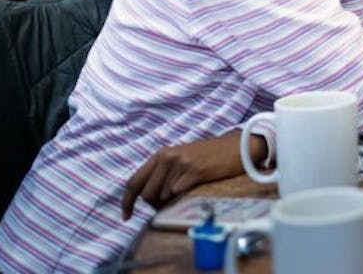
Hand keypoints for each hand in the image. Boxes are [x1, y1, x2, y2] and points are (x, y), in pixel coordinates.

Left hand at [121, 130, 259, 218]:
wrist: (236, 146)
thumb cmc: (209, 156)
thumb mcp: (181, 158)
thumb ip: (163, 172)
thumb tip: (149, 198)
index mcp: (161, 154)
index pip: (133, 181)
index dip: (127, 201)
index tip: (126, 216)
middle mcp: (167, 157)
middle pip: (146, 193)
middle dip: (153, 205)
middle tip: (166, 206)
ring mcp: (181, 163)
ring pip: (162, 195)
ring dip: (169, 202)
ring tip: (183, 195)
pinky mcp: (195, 170)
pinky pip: (178, 192)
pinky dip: (182, 197)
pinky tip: (191, 190)